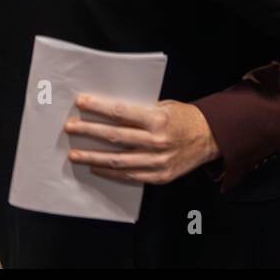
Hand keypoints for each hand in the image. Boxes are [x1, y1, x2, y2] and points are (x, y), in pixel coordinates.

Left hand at [64, 94, 219, 185]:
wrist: (209, 138)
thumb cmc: (183, 117)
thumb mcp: (163, 105)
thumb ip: (139, 110)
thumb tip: (108, 109)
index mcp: (158, 119)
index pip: (120, 112)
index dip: (98, 107)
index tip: (81, 102)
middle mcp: (156, 141)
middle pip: (114, 137)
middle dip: (88, 131)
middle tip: (70, 128)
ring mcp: (157, 161)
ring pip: (118, 160)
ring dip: (93, 157)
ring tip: (75, 154)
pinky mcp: (159, 176)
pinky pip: (129, 175)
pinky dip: (110, 172)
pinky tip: (96, 168)